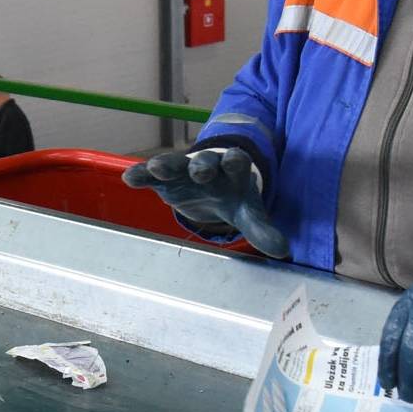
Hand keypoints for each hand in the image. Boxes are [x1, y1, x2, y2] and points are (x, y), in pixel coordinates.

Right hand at [122, 146, 287, 257]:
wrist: (210, 184)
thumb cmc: (231, 196)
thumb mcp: (247, 211)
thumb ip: (262, 228)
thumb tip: (283, 250)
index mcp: (232, 169)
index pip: (235, 162)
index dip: (234, 161)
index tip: (233, 162)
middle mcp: (207, 165)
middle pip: (205, 162)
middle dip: (202, 165)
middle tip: (198, 171)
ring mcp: (183, 170)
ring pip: (174, 164)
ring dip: (166, 164)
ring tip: (155, 169)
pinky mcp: (163, 178)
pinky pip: (150, 175)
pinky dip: (140, 174)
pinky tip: (129, 178)